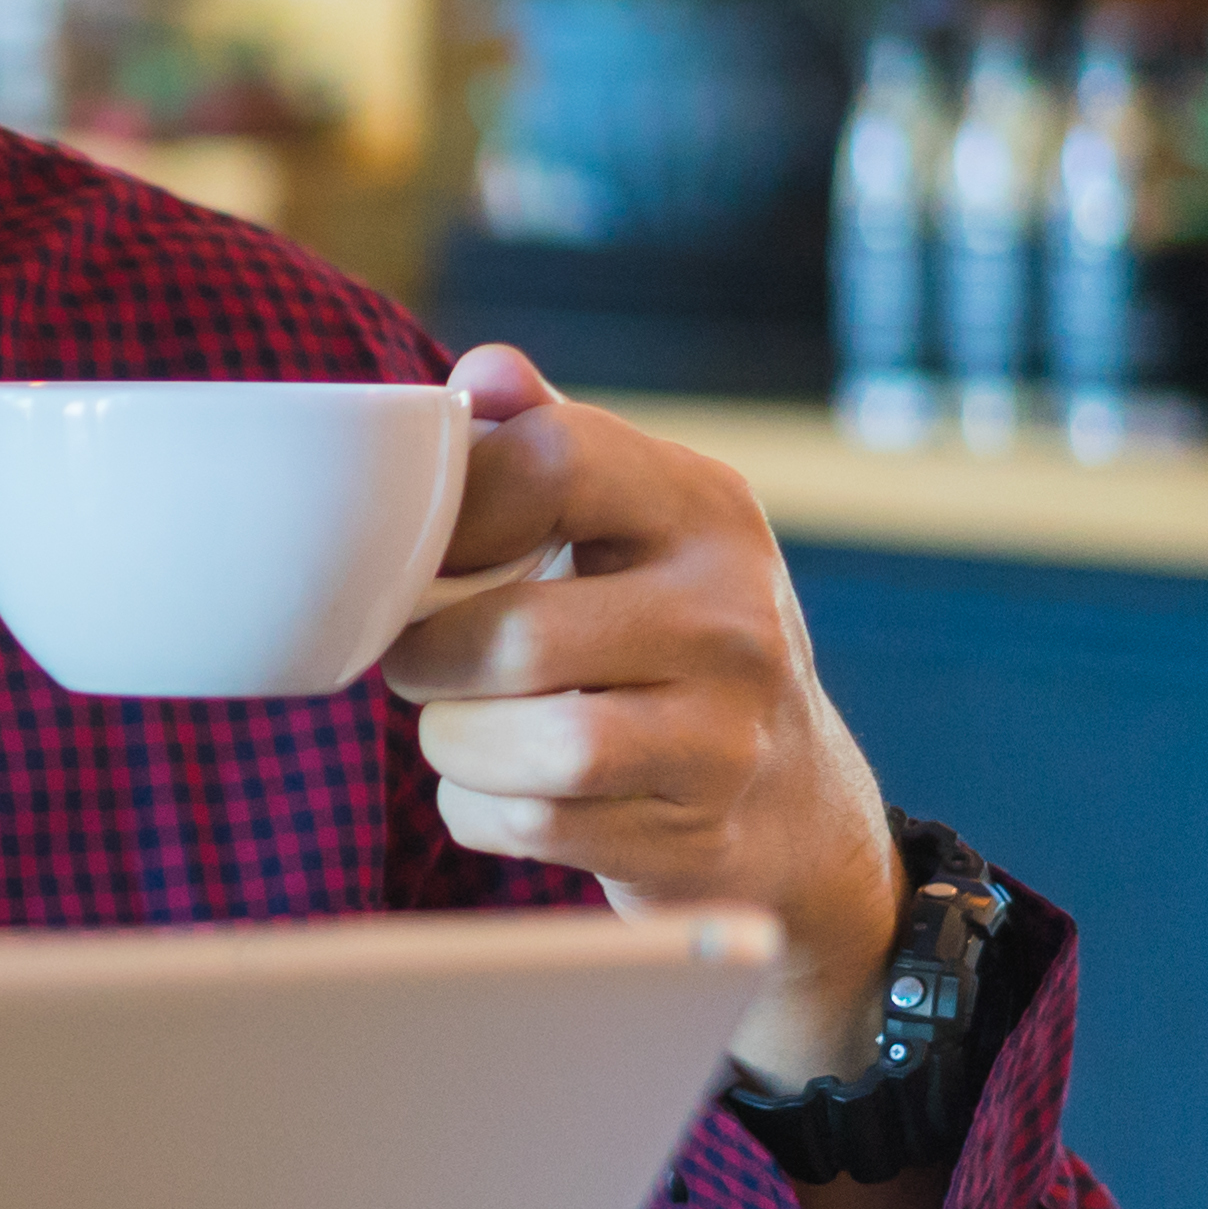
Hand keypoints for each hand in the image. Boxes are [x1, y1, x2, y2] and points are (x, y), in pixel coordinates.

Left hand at [384, 346, 901, 1086]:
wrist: (787, 802)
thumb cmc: (664, 635)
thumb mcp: (632, 521)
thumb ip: (545, 439)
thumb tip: (480, 374)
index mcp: (707, 508)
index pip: (554, 458)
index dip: (457, 506)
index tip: (432, 553)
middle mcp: (736, 615)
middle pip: (518, 634)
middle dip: (430, 657)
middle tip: (420, 660)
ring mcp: (729, 733)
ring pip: (533, 744)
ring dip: (454, 742)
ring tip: (463, 725)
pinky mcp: (697, 833)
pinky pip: (532, 823)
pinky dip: (482, 810)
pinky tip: (504, 787)